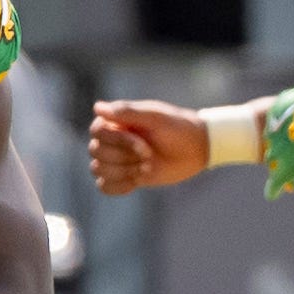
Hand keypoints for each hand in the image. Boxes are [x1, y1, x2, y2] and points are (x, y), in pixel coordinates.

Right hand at [89, 100, 208, 194]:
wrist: (196, 150)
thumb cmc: (178, 128)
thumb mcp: (155, 117)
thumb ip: (127, 111)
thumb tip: (97, 107)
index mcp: (117, 121)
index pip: (97, 132)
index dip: (119, 142)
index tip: (145, 145)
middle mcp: (112, 139)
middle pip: (96, 152)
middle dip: (125, 157)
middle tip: (150, 156)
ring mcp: (116, 158)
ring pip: (98, 169)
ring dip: (123, 171)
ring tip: (146, 168)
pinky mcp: (122, 176)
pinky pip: (103, 186)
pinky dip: (118, 186)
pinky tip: (136, 182)